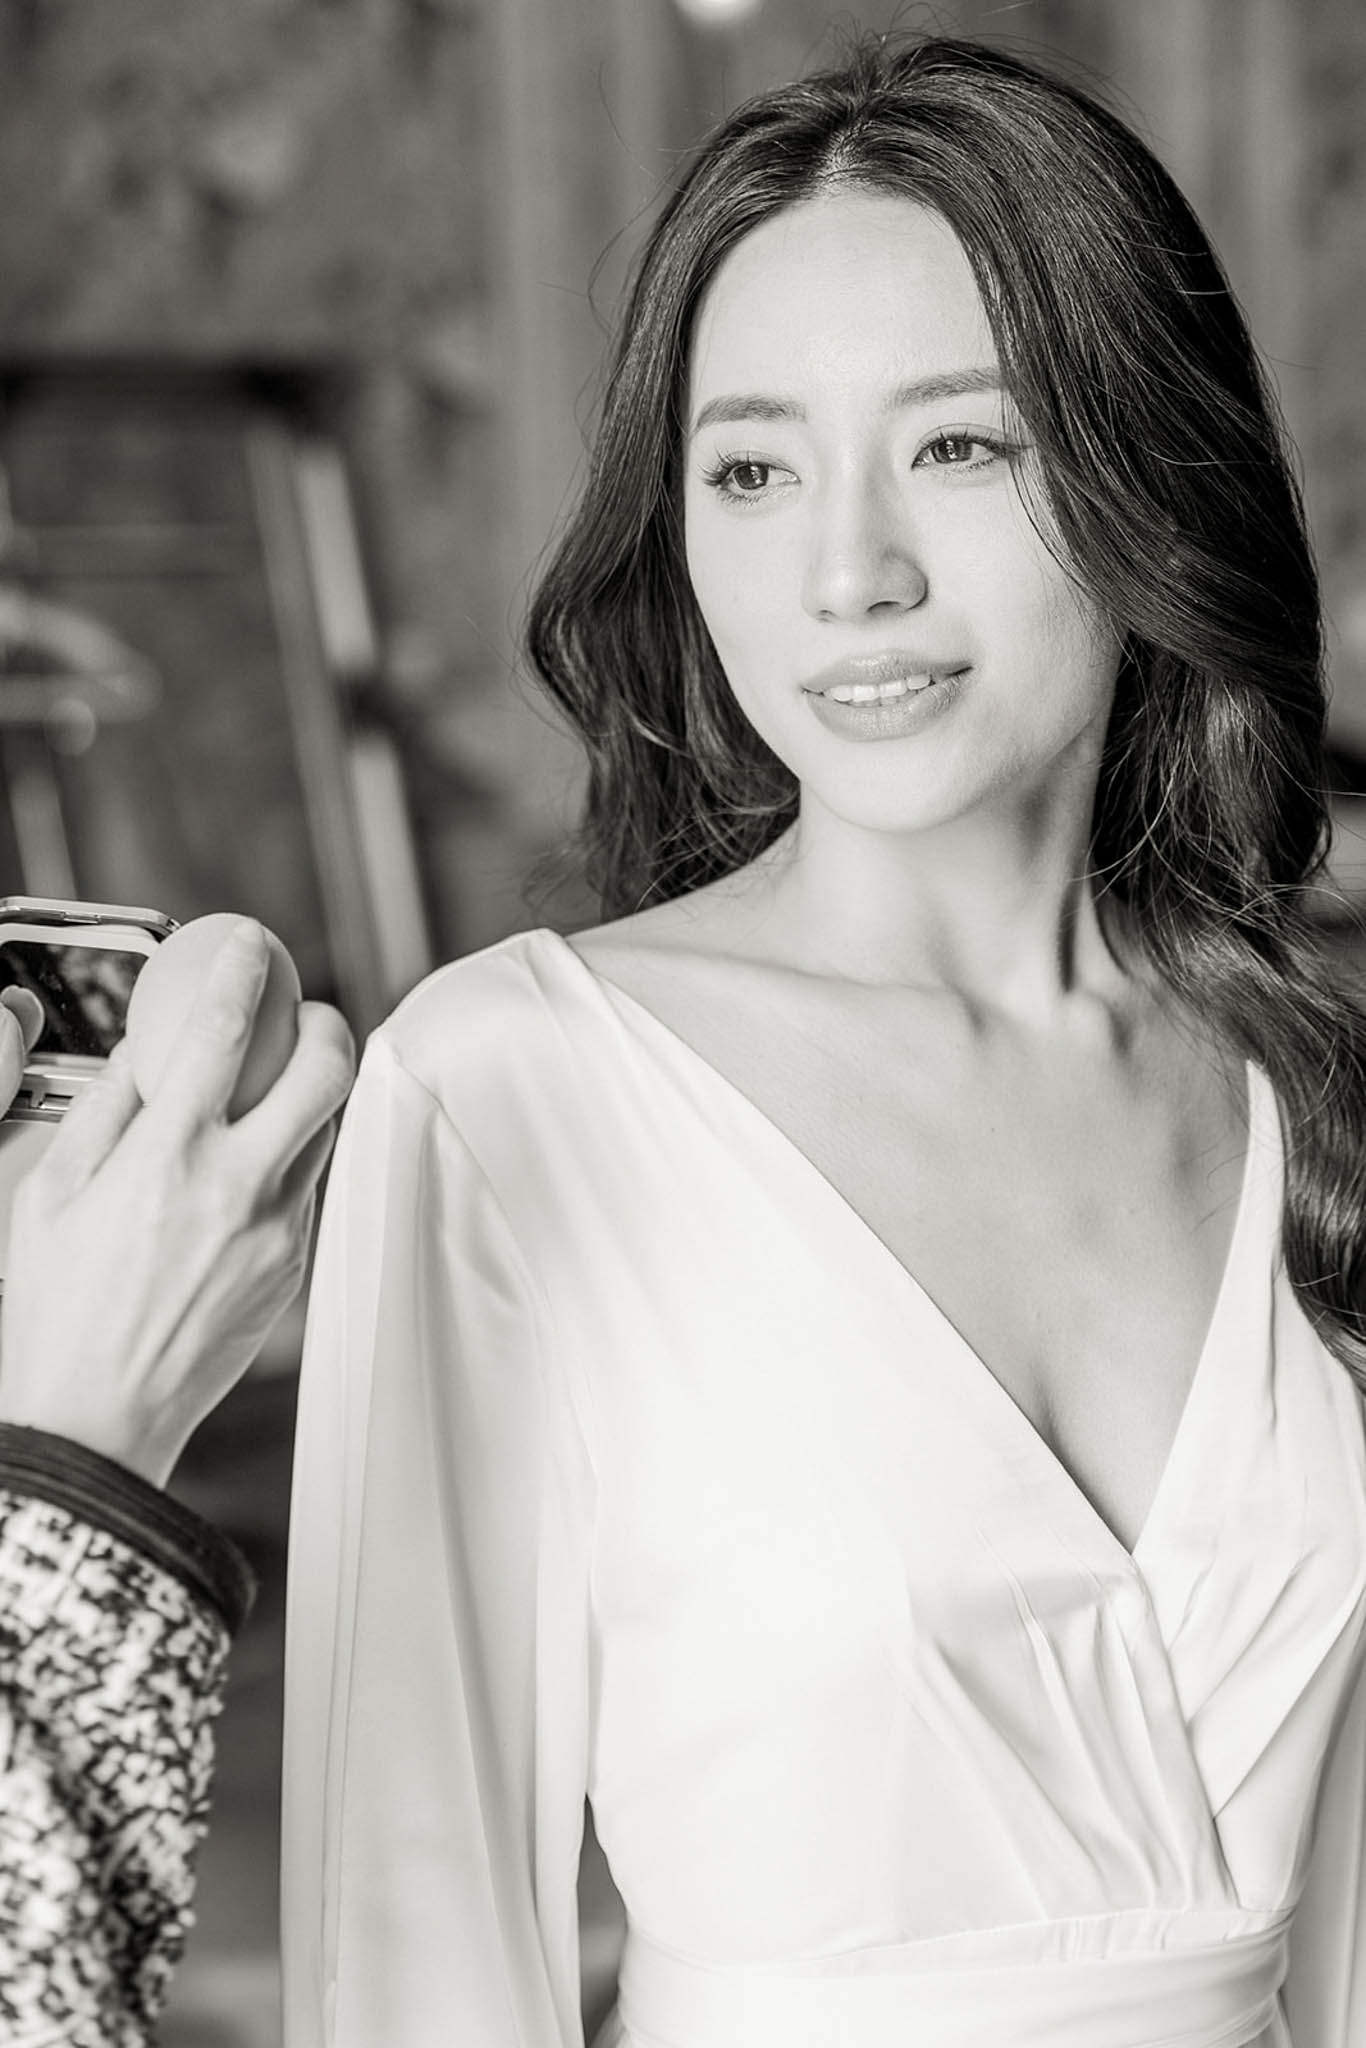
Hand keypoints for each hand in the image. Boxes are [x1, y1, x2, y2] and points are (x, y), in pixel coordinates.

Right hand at [0, 920, 355, 1485]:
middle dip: (326, 1020)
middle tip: (303, 1011)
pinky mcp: (294, 1266)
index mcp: (167, 1157)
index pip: (224, 1030)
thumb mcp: (49, 1192)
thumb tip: (146, 1044)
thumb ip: (105, 1107)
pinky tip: (261, 1151)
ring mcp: (276, 1229)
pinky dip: (295, 1149)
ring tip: (284, 1076)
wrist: (99, 1417)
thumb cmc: (57, 1307)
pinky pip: (309, 1183)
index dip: (245, 967)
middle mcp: (236, 1186)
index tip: (249, 941)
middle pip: (325, 1070)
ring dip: (318, 1086)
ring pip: (329, 1126)